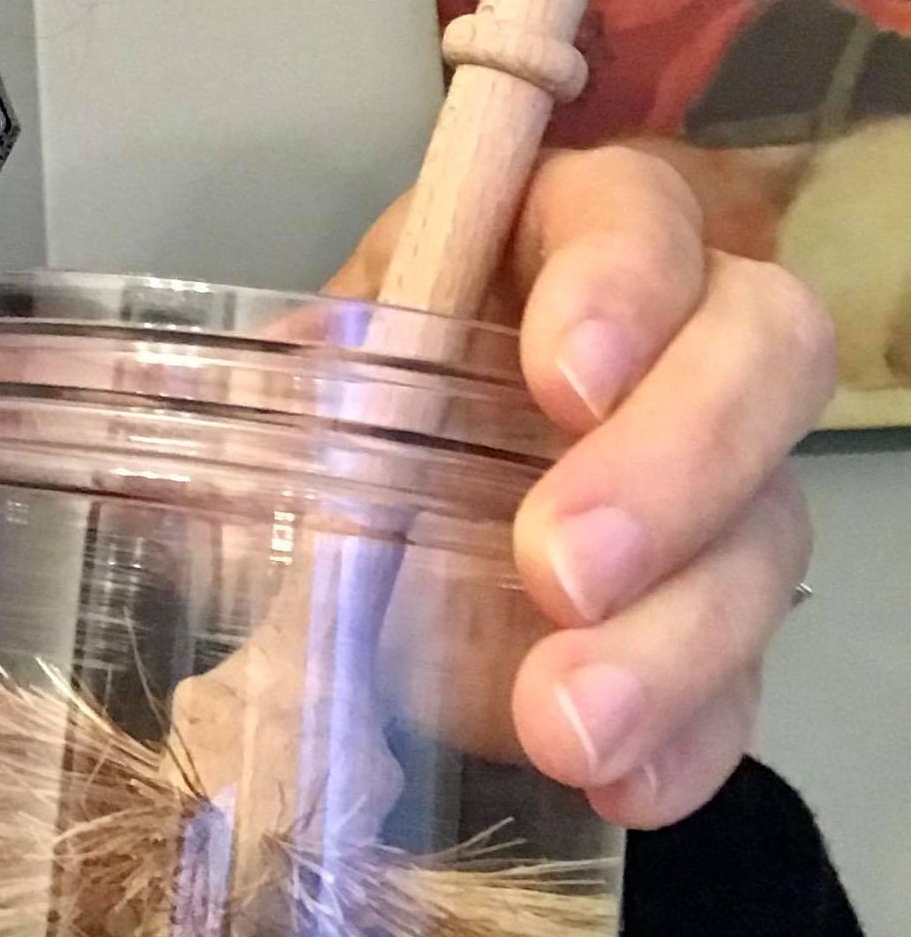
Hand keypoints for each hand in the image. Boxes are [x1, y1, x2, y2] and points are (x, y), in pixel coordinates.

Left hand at [335, 144, 834, 826]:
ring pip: (768, 527)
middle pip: (762, 349)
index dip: (622, 281)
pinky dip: (686, 736)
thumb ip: (280, 378)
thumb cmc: (348, 397)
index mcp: (557, 237)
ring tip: (560, 718)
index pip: (636, 209)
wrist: (376, 535)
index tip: (559, 381)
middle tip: (556, 566)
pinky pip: (749, 678)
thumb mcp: (306, 368)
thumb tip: (218, 413)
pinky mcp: (721, 616)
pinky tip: (615, 776)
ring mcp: (721, 480)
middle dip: (673, 460)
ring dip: (672, 634)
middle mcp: (674, 337)